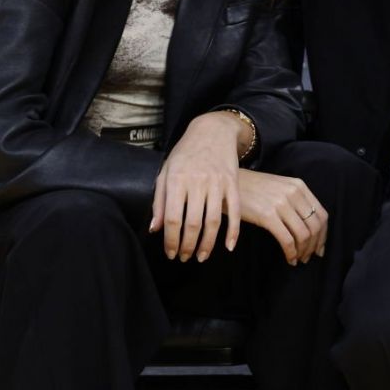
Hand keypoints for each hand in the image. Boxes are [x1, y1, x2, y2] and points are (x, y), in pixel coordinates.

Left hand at [150, 112, 241, 261]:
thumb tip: (155, 229)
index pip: (172, 219)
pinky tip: (228, 247)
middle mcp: (196, 182)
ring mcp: (216, 183)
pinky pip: (234, 212)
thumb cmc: (185, 154)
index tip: (170, 253)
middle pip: (192, 224)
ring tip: (201, 256)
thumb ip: (159, 201)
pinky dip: (233, 232)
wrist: (212, 131)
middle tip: (185, 258)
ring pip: (213, 222)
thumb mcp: (166, 172)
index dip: (171, 240)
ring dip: (207, 244)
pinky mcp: (232, 183)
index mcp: (176, 180)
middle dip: (187, 246)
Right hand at [237, 171, 327, 265]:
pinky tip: (289, 258)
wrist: (227, 185)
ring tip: (298, 259)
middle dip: (314, 246)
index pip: (322, 215)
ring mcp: (281, 203)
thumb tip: (309, 227)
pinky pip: (287, 240)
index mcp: (299, 186)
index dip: (323, 235)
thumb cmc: (253, 189)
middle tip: (308, 257)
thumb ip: (296, 201)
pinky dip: (291, 253)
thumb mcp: (279, 187)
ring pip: (303, 234)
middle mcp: (293, 193)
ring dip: (303, 251)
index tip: (319, 248)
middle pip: (315, 226)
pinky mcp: (267, 215)